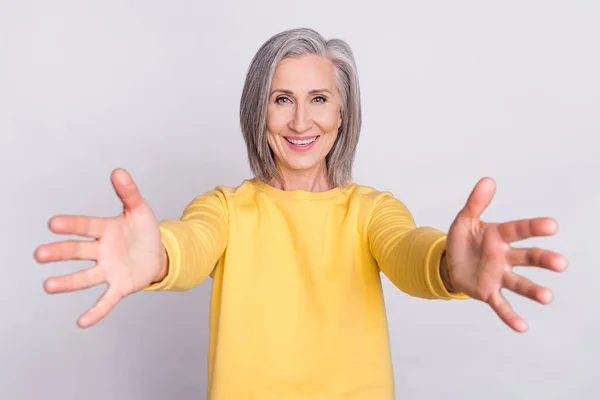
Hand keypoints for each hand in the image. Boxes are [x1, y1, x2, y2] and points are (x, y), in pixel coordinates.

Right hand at [34, 168, 164, 328]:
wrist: (158, 253)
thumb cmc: (143, 231)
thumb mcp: (140, 210)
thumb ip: (129, 193)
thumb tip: (118, 171)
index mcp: (105, 230)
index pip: (86, 226)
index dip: (72, 225)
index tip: (53, 223)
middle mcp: (102, 251)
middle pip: (79, 251)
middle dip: (60, 252)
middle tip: (39, 255)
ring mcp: (109, 270)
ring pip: (86, 277)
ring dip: (68, 282)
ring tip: (48, 286)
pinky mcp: (120, 286)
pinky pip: (107, 300)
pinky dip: (96, 311)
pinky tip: (82, 322)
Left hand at [446, 177, 567, 332]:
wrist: (450, 262)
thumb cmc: (463, 239)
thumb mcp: (464, 220)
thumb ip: (476, 203)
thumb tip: (488, 180)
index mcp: (499, 236)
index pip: (518, 230)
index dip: (534, 227)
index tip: (552, 225)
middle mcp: (504, 256)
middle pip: (526, 257)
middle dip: (542, 259)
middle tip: (560, 264)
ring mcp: (498, 276)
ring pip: (518, 283)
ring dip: (533, 290)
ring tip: (547, 297)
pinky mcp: (488, 292)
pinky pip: (501, 305)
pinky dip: (510, 316)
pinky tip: (522, 327)